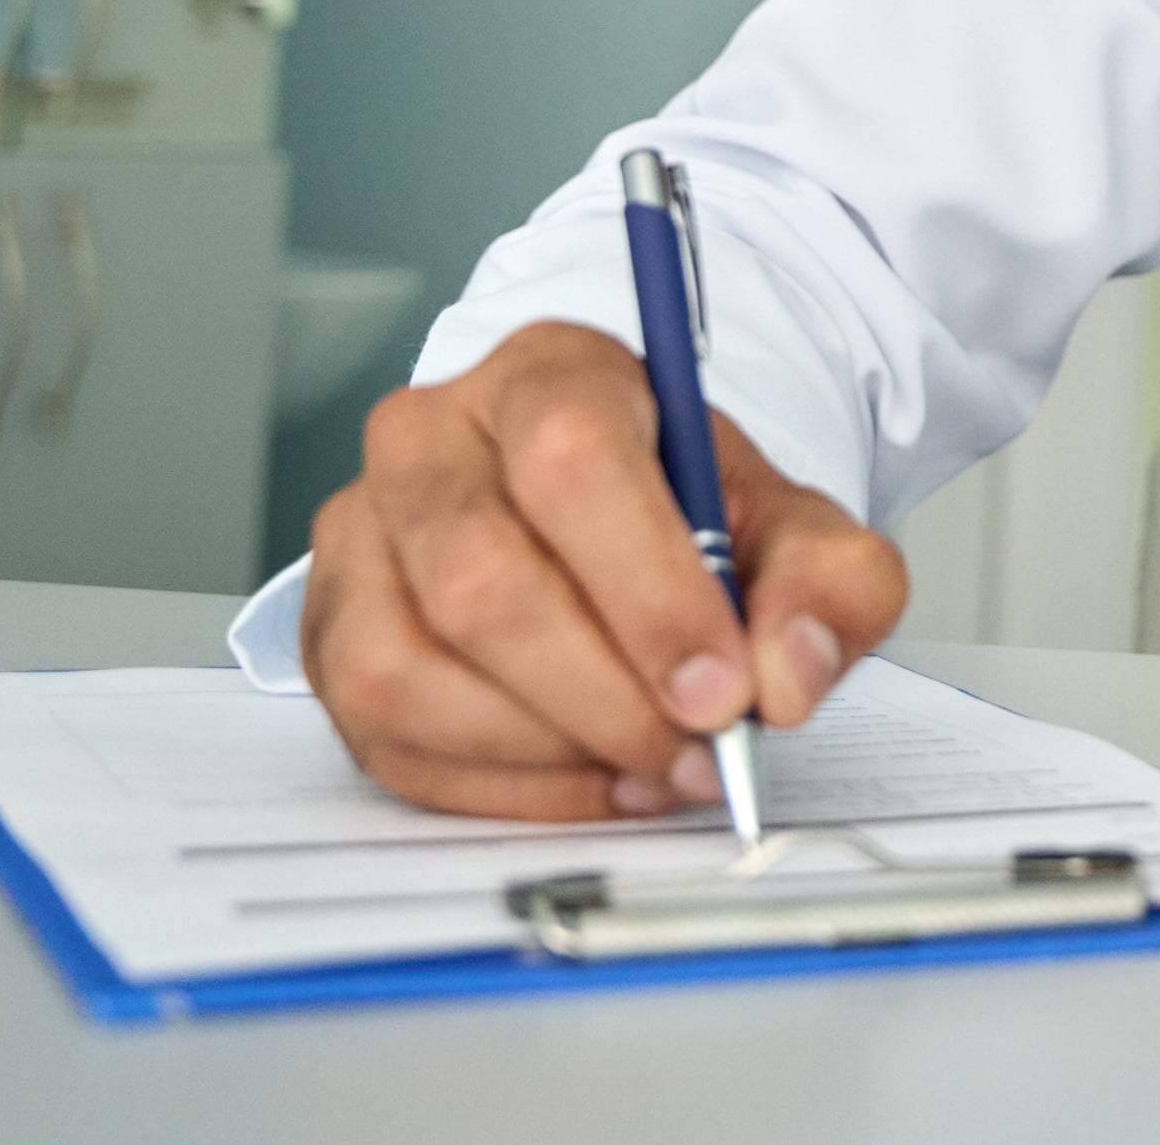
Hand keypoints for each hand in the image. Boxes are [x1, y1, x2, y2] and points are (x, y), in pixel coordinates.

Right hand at [301, 321, 908, 818]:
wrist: (618, 526)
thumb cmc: (688, 517)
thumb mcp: (793, 527)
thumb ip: (830, 582)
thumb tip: (789, 673)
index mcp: (551, 374)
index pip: (573, 462)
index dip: (650, 593)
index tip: (725, 688)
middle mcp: (430, 437)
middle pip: (479, 579)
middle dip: (603, 694)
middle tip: (695, 747)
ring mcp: (360, 535)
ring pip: (408, 668)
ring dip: (545, 746)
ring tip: (648, 762)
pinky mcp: (329, 632)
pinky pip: (383, 736)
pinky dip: (498, 784)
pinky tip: (586, 775)